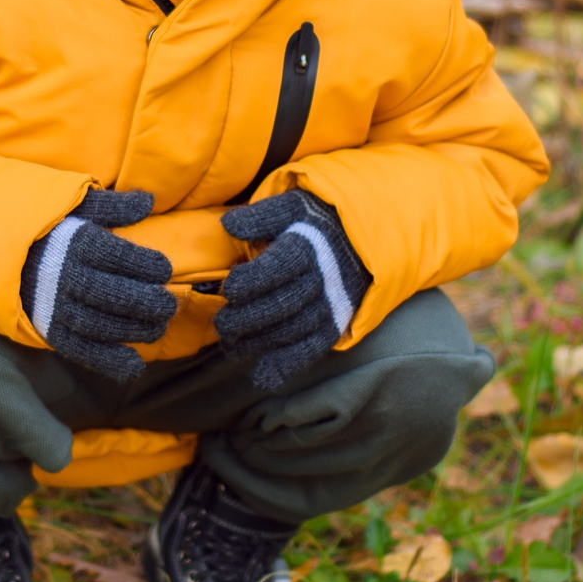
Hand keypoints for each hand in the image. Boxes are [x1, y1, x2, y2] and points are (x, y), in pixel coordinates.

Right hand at [22, 188, 176, 382]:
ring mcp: (54, 307)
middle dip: (145, 301)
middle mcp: (63, 276)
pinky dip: (107, 361)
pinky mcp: (49, 331)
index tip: (164, 269)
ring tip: (157, 328)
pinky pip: (79, 350)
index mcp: (74, 243)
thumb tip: (148, 201)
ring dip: (132, 330)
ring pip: (98, 324)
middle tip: (168, 305)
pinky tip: (133, 366)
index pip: (115, 255)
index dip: (146, 264)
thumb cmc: (51, 229)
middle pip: (109, 293)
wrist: (2, 256)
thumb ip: (112, 206)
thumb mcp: (76, 207)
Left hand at [215, 190, 371, 390]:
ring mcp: (332, 304)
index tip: (229, 287)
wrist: (361, 239)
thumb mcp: (292, 206)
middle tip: (221, 323)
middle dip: (248, 317)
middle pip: (284, 303)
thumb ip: (261, 217)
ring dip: (261, 342)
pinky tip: (264, 375)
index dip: (253, 279)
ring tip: (231, 346)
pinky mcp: (337, 324)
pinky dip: (289, 364)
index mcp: (310, 246)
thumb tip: (229, 225)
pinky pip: (314, 348)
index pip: (281, 266)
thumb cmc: (314, 221)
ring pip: (294, 329)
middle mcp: (324, 278)